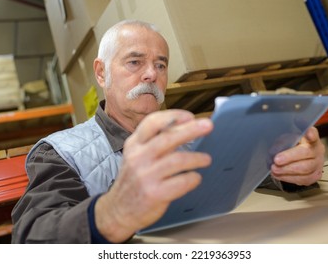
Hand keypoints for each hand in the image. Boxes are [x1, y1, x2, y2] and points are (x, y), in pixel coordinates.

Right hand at [95, 109, 212, 242]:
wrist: (119, 210)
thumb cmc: (134, 180)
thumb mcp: (136, 156)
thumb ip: (154, 142)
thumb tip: (185, 127)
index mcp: (134, 144)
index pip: (152, 122)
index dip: (173, 116)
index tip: (190, 116)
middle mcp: (139, 157)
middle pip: (168, 138)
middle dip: (191, 130)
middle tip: (208, 125)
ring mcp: (146, 176)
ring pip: (177, 160)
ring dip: (196, 158)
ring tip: (206, 159)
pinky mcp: (154, 193)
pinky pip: (181, 182)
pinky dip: (193, 178)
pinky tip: (195, 178)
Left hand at [270, 126, 324, 185]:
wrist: (300, 158)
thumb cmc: (292, 146)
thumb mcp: (286, 139)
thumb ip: (282, 141)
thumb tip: (274, 151)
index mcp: (311, 137)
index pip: (313, 133)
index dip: (311, 133)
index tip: (309, 133)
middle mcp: (317, 149)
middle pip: (307, 153)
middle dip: (289, 157)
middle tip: (276, 160)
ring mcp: (318, 163)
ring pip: (306, 169)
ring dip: (287, 170)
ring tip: (274, 169)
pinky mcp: (315, 175)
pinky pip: (304, 179)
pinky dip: (289, 178)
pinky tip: (279, 175)